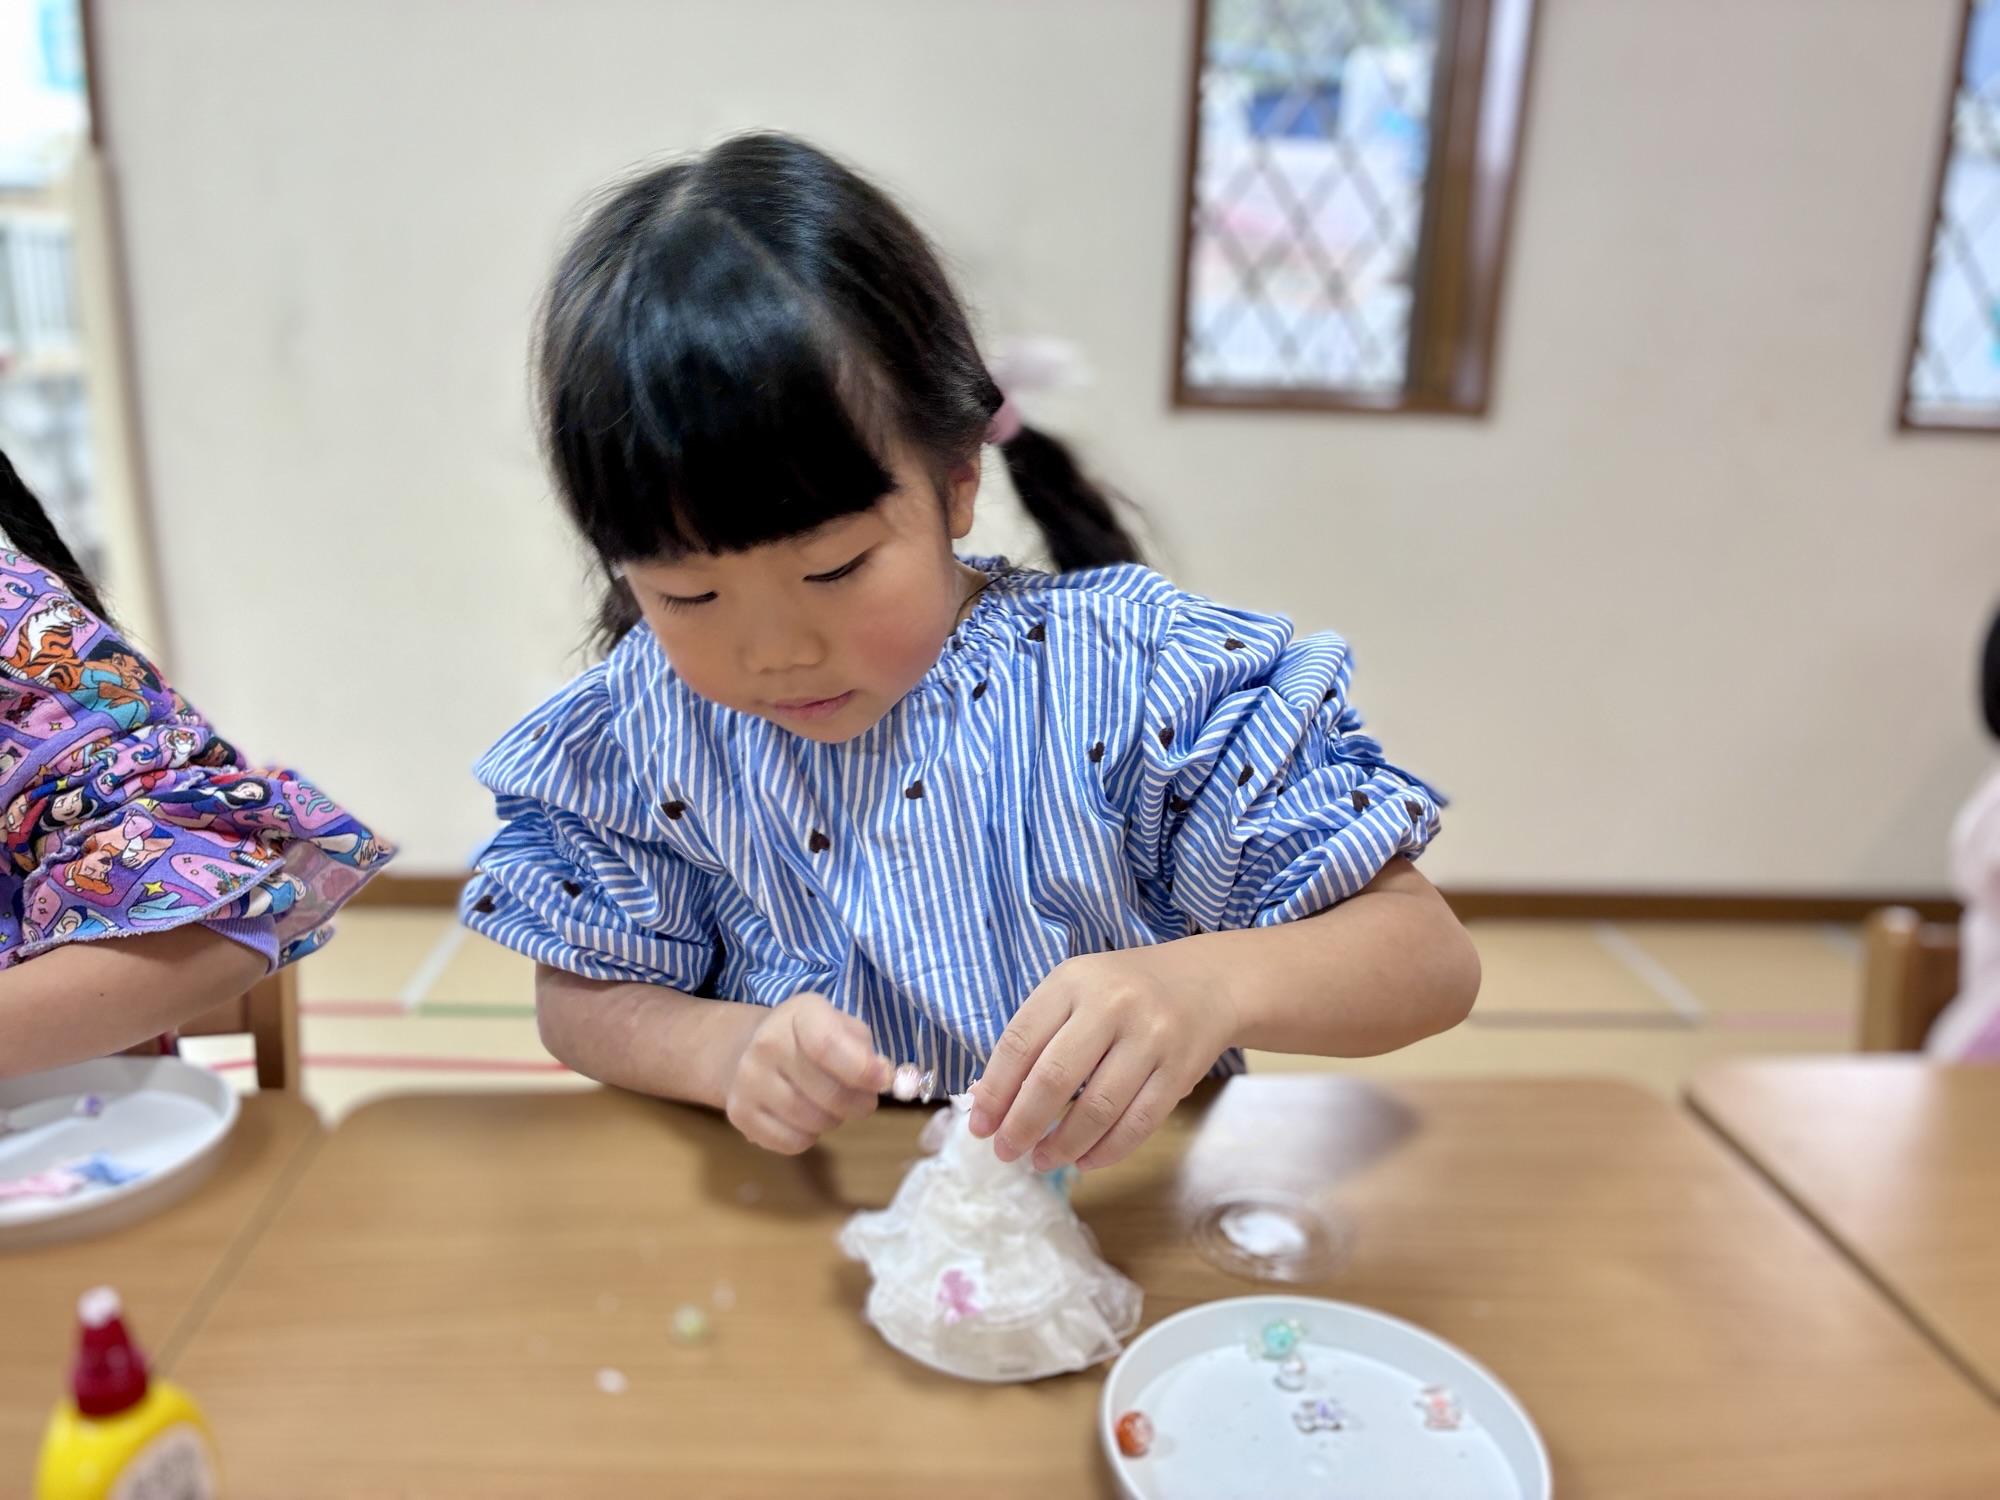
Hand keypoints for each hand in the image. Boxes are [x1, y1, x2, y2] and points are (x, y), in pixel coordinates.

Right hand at [724, 992, 892, 1154]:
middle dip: (858, 1104)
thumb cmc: (809, 1039)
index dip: (863, 1070)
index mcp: (798, 1013)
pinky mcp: (739, 1113)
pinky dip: (809, 1137)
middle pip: (828, 1094)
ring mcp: (747, 1080)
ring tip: (831, 1105)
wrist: (748, 1050)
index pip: (827, 1045)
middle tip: (864, 1100)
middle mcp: (766, 1043)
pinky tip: (804, 1118)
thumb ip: (866, 1050)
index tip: (883, 1081)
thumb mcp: (840, 1027)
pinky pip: (792, 1142)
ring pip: (812, 1122)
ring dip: (834, 1120)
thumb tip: (887, 1079)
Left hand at [967, 947, 1235, 1172]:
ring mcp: (1151, 1037)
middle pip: (1054, 1078)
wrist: (1206, 982)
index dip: (995, 1090)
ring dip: (1064, 1145)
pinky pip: (1138, 1122)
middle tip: (1006, 1151)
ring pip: (1098, 1108)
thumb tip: (988, 1098)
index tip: (980, 1126)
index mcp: (1073, 981)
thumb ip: (1035, 1036)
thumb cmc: (1124, 990)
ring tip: (1042, 1160)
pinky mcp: (1180, 1069)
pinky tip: (1085, 1160)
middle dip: (1023, 1124)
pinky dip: (1107, 1150)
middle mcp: (1112, 1004)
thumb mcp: (1075, 991)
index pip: (1020, 1041)